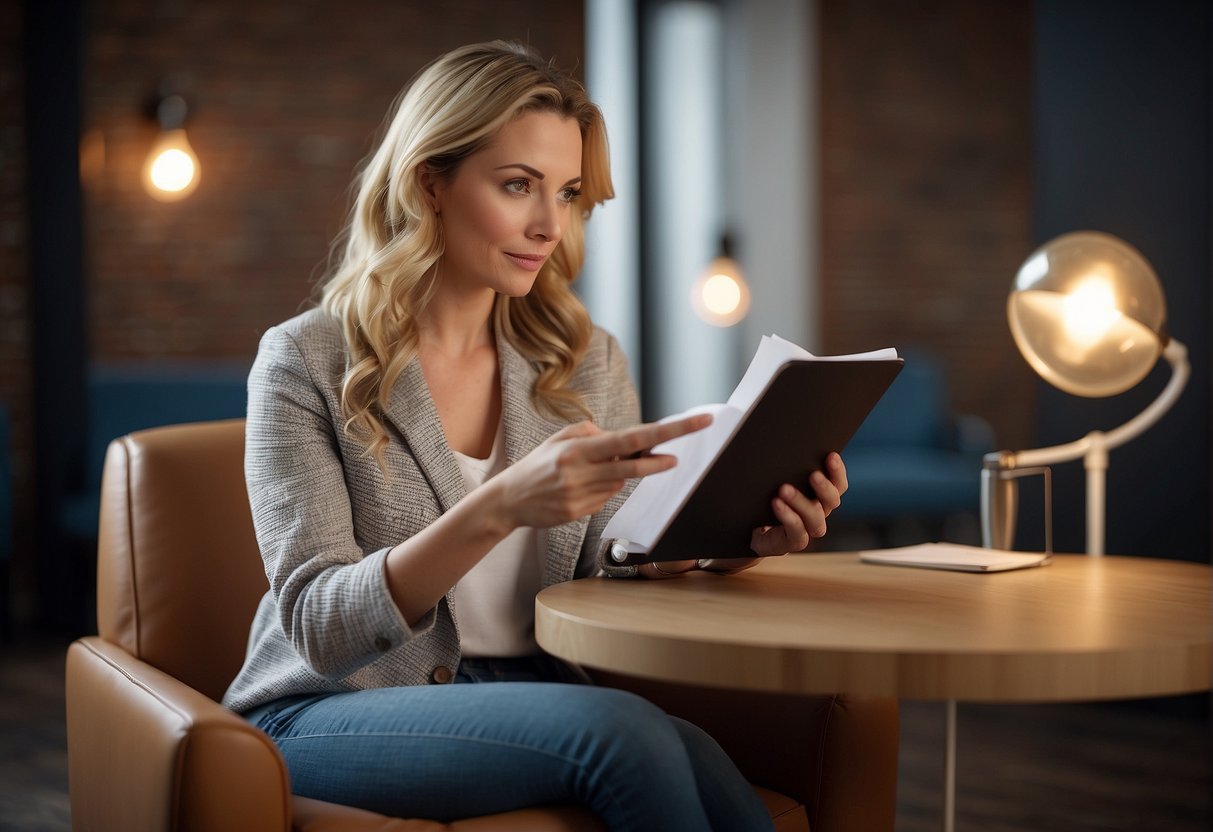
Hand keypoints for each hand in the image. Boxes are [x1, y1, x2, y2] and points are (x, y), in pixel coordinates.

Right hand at [487, 414, 712, 530]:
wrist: (508, 500)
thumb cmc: (538, 465)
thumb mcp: (560, 439)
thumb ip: (592, 433)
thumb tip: (624, 441)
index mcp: (578, 449)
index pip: (630, 439)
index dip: (665, 432)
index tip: (692, 424)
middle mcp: (581, 472)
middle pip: (633, 466)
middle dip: (661, 459)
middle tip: (683, 452)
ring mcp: (582, 496)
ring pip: (619, 483)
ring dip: (617, 474)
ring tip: (589, 470)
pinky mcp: (580, 514)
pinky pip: (605, 498)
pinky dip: (601, 489)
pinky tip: (577, 488)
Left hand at [750, 452, 847, 556]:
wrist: (749, 530)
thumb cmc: (765, 500)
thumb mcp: (776, 481)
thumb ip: (787, 468)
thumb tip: (784, 441)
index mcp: (820, 496)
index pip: (838, 484)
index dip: (837, 471)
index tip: (830, 455)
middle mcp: (819, 513)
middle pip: (832, 500)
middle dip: (824, 487)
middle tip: (813, 474)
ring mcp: (808, 530)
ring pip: (815, 517)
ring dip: (801, 502)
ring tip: (784, 489)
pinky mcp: (793, 543)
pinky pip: (797, 532)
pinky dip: (788, 517)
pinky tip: (777, 504)